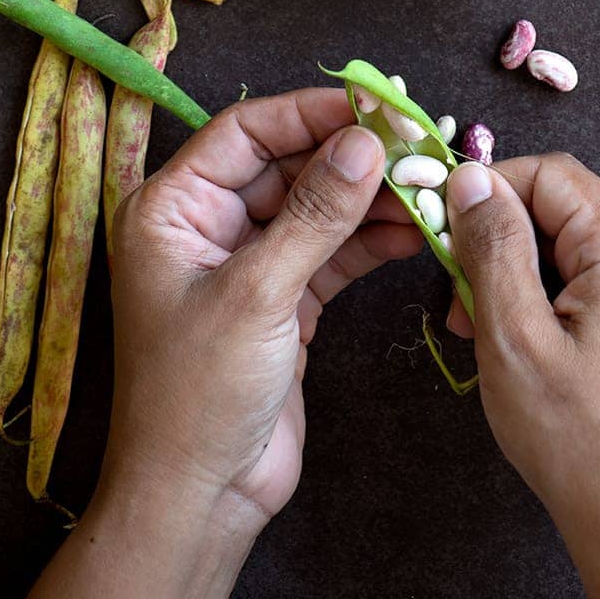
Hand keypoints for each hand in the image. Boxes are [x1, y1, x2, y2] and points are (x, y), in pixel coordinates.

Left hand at [33, 91, 420, 598]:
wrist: (201, 498)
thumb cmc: (196, 395)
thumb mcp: (257, 293)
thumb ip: (316, 214)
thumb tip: (365, 142)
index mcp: (172, 209)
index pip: (246, 132)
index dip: (310, 111)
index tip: (374, 100)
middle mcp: (207, 226)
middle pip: (288, 165)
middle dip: (351, 154)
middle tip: (415, 141)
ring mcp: (247, 263)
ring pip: (317, 207)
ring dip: (370, 197)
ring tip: (427, 184)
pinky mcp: (283, 300)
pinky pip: (332, 251)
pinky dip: (371, 239)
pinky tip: (414, 228)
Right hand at [444, 154, 599, 598]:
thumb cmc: (576, 438)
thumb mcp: (513, 335)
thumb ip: (492, 245)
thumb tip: (473, 178)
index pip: (550, 175)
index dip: (491, 192)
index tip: (447, 231)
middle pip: (565, 209)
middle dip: (504, 243)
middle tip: (461, 301)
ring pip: (579, 245)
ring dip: (524, 274)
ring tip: (486, 330)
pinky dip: (557, 295)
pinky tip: (528, 341)